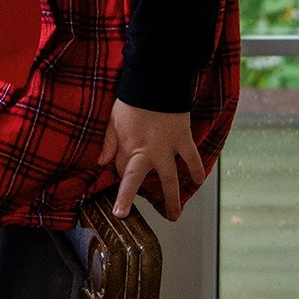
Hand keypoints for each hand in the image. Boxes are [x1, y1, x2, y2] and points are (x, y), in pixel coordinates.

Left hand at [98, 99, 204, 219]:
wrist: (155, 82)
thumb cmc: (132, 100)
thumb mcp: (113, 120)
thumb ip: (108, 143)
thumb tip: (101, 163)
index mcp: (127, 147)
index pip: (121, 170)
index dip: (120, 175)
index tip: (122, 176)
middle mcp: (147, 152)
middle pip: (138, 182)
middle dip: (131, 200)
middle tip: (127, 216)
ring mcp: (167, 148)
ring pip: (170, 180)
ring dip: (172, 199)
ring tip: (173, 216)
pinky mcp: (183, 139)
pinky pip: (192, 159)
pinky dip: (196, 171)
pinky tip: (197, 182)